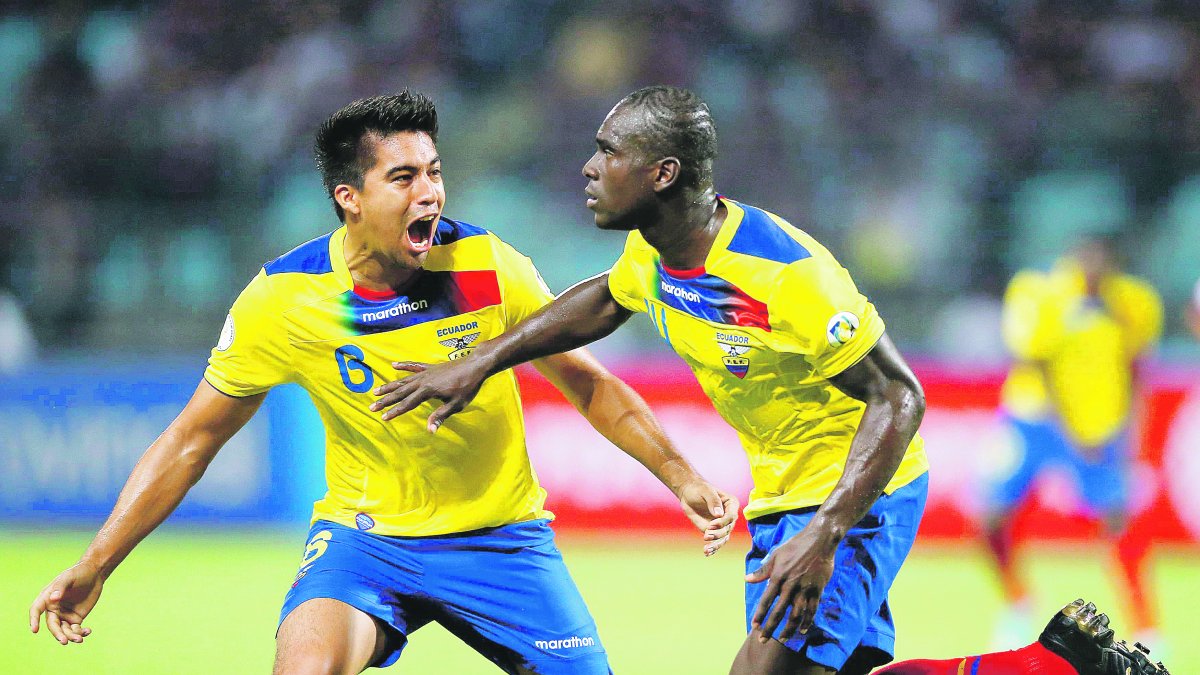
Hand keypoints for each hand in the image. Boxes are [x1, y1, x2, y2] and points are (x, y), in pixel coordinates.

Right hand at [30, 561, 104, 644]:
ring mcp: (64, 615)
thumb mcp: (69, 577)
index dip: (34, 620)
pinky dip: (80, 632)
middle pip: (52, 625)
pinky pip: (75, 629)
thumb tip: (53, 598)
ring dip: (70, 636)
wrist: (94, 574)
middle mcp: (54, 609)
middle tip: (64, 641)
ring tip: (79, 639)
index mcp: (47, 598)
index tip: (34, 630)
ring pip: (64, 630)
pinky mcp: (76, 618)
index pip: (36, 610)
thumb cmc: (78, 573)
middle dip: (58, 634)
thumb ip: (61, 587)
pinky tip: (87, 632)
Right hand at [370, 359, 490, 431]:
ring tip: (376, 390)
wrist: (475, 365)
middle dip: (386, 400)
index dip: (395, 411)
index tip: (383, 418)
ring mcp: (426, 372)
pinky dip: (403, 366)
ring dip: (389, 386)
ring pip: (403, 380)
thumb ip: (440, 416)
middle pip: (401, 392)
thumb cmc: (467, 386)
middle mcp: (423, 380)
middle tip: (372, 407)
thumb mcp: (456, 404)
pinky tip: (393, 365)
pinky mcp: (430, 367)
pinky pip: (413, 366)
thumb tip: (430, 430)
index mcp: (428, 391)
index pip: (408, 404)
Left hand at [677, 481, 738, 556]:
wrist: (688, 494)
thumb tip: (719, 514)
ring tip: (706, 549)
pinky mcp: (714, 532)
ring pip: (723, 538)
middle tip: (706, 535)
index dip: (722, 522)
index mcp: (731, 504)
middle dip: (718, 534)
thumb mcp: (706, 491)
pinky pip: (716, 542)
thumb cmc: (699, 489)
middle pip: (728, 528)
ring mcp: (722, 525)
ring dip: (716, 544)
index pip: (731, 516)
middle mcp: (730, 516)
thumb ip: (713, 501)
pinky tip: (707, 552)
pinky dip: (712, 548)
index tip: (711, 525)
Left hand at [745, 522, 838, 642]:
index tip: (754, 626)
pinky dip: (807, 621)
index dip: (760, 614)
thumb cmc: (795, 546)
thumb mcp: (776, 555)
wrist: (819, 541)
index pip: (766, 600)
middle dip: (770, 627)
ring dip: (789, 629)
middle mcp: (790, 585)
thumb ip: (762, 570)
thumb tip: (746, 579)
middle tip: (763, 640)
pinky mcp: (817, 590)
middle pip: (779, 611)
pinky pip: (812, 609)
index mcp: (778, 577)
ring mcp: (805, 589)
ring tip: (783, 639)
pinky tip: (802, 629)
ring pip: (796, 614)